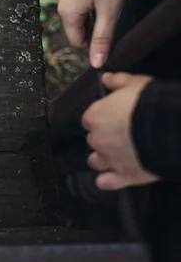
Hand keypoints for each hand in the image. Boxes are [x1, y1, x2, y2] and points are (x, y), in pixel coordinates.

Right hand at [55, 0, 134, 67]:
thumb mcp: (110, 10)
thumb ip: (102, 39)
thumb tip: (96, 63)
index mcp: (67, 13)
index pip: (77, 42)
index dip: (94, 39)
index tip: (108, 25)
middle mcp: (60, 2)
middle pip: (77, 26)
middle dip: (94, 21)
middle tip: (110, 5)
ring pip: (78, 11)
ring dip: (92, 7)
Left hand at [82, 72, 158, 189]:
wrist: (172, 128)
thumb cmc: (151, 102)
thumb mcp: (135, 83)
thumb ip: (117, 81)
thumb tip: (104, 78)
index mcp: (95, 117)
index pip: (89, 119)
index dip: (101, 119)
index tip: (113, 118)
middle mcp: (97, 139)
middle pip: (93, 140)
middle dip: (105, 138)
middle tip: (123, 135)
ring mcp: (109, 160)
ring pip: (95, 162)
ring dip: (104, 159)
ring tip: (120, 155)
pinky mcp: (123, 177)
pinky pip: (105, 183)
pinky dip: (108, 180)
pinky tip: (116, 176)